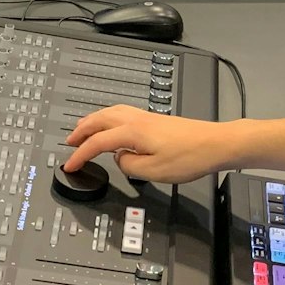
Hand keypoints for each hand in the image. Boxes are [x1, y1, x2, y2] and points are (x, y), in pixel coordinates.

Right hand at [65, 105, 236, 184]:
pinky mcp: (154, 119)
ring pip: (110, 113)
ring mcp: (146, 117)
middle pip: (99, 119)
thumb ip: (129, 166)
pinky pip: (121, 113)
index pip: (97, 143)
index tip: (70, 165)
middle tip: (69, 142)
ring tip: (84, 129)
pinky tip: (112, 126)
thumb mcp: (154, 171)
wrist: (215, 143)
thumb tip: (120, 159)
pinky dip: (107, 118)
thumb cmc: (190, 156)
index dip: (80, 155)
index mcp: (132, 131)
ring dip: (93, 121)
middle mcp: (136, 119)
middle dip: (81, 130)